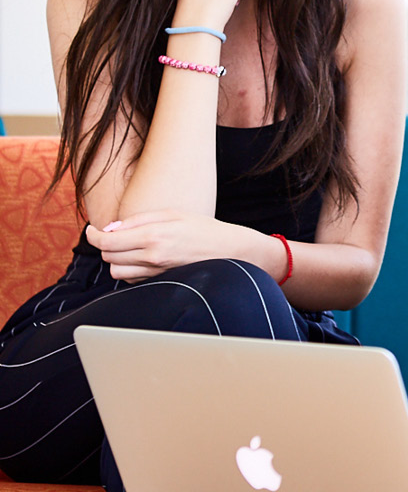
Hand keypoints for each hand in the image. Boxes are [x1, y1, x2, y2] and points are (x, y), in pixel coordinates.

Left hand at [86, 211, 249, 281]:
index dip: (92, 236)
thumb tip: (110, 228)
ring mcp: (156, 272)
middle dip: (105, 246)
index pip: (106, 241)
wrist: (230, 251)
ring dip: (116, 260)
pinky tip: (141, 259)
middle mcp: (152, 256)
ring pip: (116, 272)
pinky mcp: (160, 281)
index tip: (91, 230)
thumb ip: (138, 219)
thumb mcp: (172, 213)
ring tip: (128, 249)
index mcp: (153, 235)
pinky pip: (132, 280)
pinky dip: (130, 270)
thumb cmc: (203, 228)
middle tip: (113, 236)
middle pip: (108, 257)